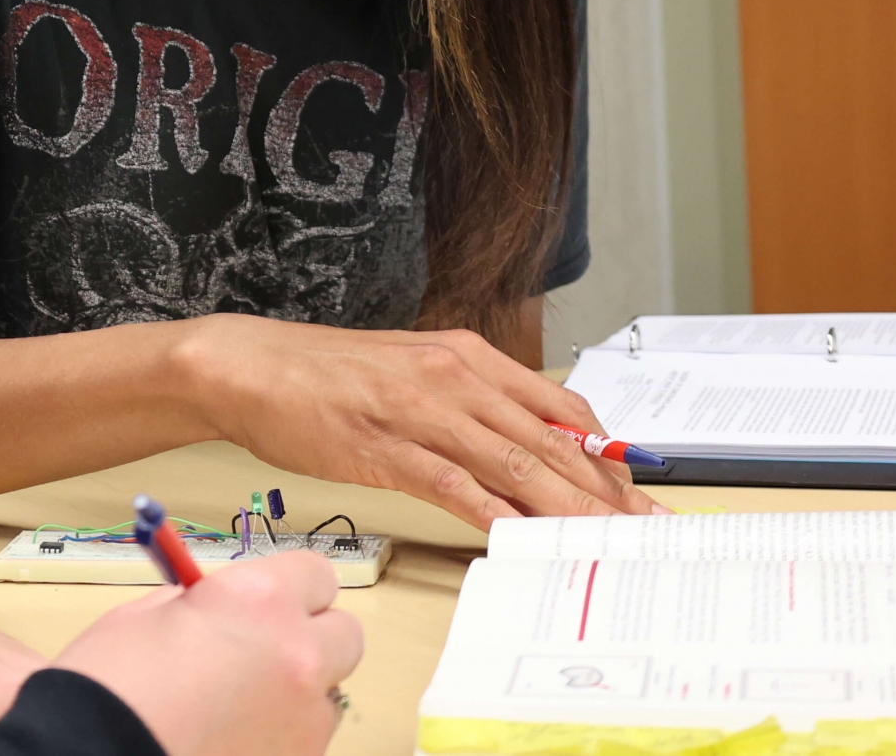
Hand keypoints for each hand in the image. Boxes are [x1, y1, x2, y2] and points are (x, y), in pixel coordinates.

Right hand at [52, 552, 361, 755]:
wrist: (94, 753)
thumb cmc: (107, 687)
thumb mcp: (146, 616)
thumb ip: (200, 605)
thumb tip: (217, 609)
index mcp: (260, 601)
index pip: (316, 573)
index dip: (288, 586)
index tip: (266, 598)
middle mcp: (298, 656)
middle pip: (344, 634)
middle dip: (309, 636)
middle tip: (262, 648)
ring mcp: (305, 722)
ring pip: (328, 694)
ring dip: (297, 691)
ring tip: (239, 705)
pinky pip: (306, 739)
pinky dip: (280, 735)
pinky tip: (232, 737)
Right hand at [178, 314, 670, 527]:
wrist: (252, 365)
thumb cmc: (327, 376)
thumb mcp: (412, 373)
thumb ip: (467, 403)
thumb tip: (519, 449)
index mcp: (467, 355)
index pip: (559, 406)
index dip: (604, 453)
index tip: (633, 492)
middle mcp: (454, 375)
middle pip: (549, 440)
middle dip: (603, 490)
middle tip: (642, 528)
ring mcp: (421, 410)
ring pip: (514, 464)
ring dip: (565, 509)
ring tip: (602, 541)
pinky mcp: (386, 446)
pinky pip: (455, 484)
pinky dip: (494, 513)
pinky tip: (520, 537)